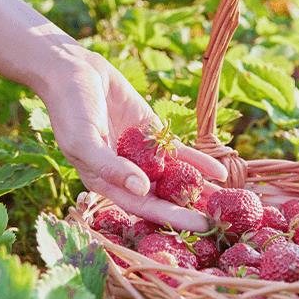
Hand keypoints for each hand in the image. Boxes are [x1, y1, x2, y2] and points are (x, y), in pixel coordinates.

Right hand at [39, 43, 225, 231]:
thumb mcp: (84, 141)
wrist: (76, 71)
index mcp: (107, 183)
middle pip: (163, 198)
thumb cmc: (70, 110)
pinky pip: (180, 153)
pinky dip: (200, 163)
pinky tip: (221, 173)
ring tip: (227, 203)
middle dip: (190, 209)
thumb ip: (110, 168)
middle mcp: (128, 175)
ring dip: (200, 190)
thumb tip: (142, 190)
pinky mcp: (155, 136)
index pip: (143, 207)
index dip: (171, 218)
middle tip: (219, 222)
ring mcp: (144, 156)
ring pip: (176, 178)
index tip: (198, 226)